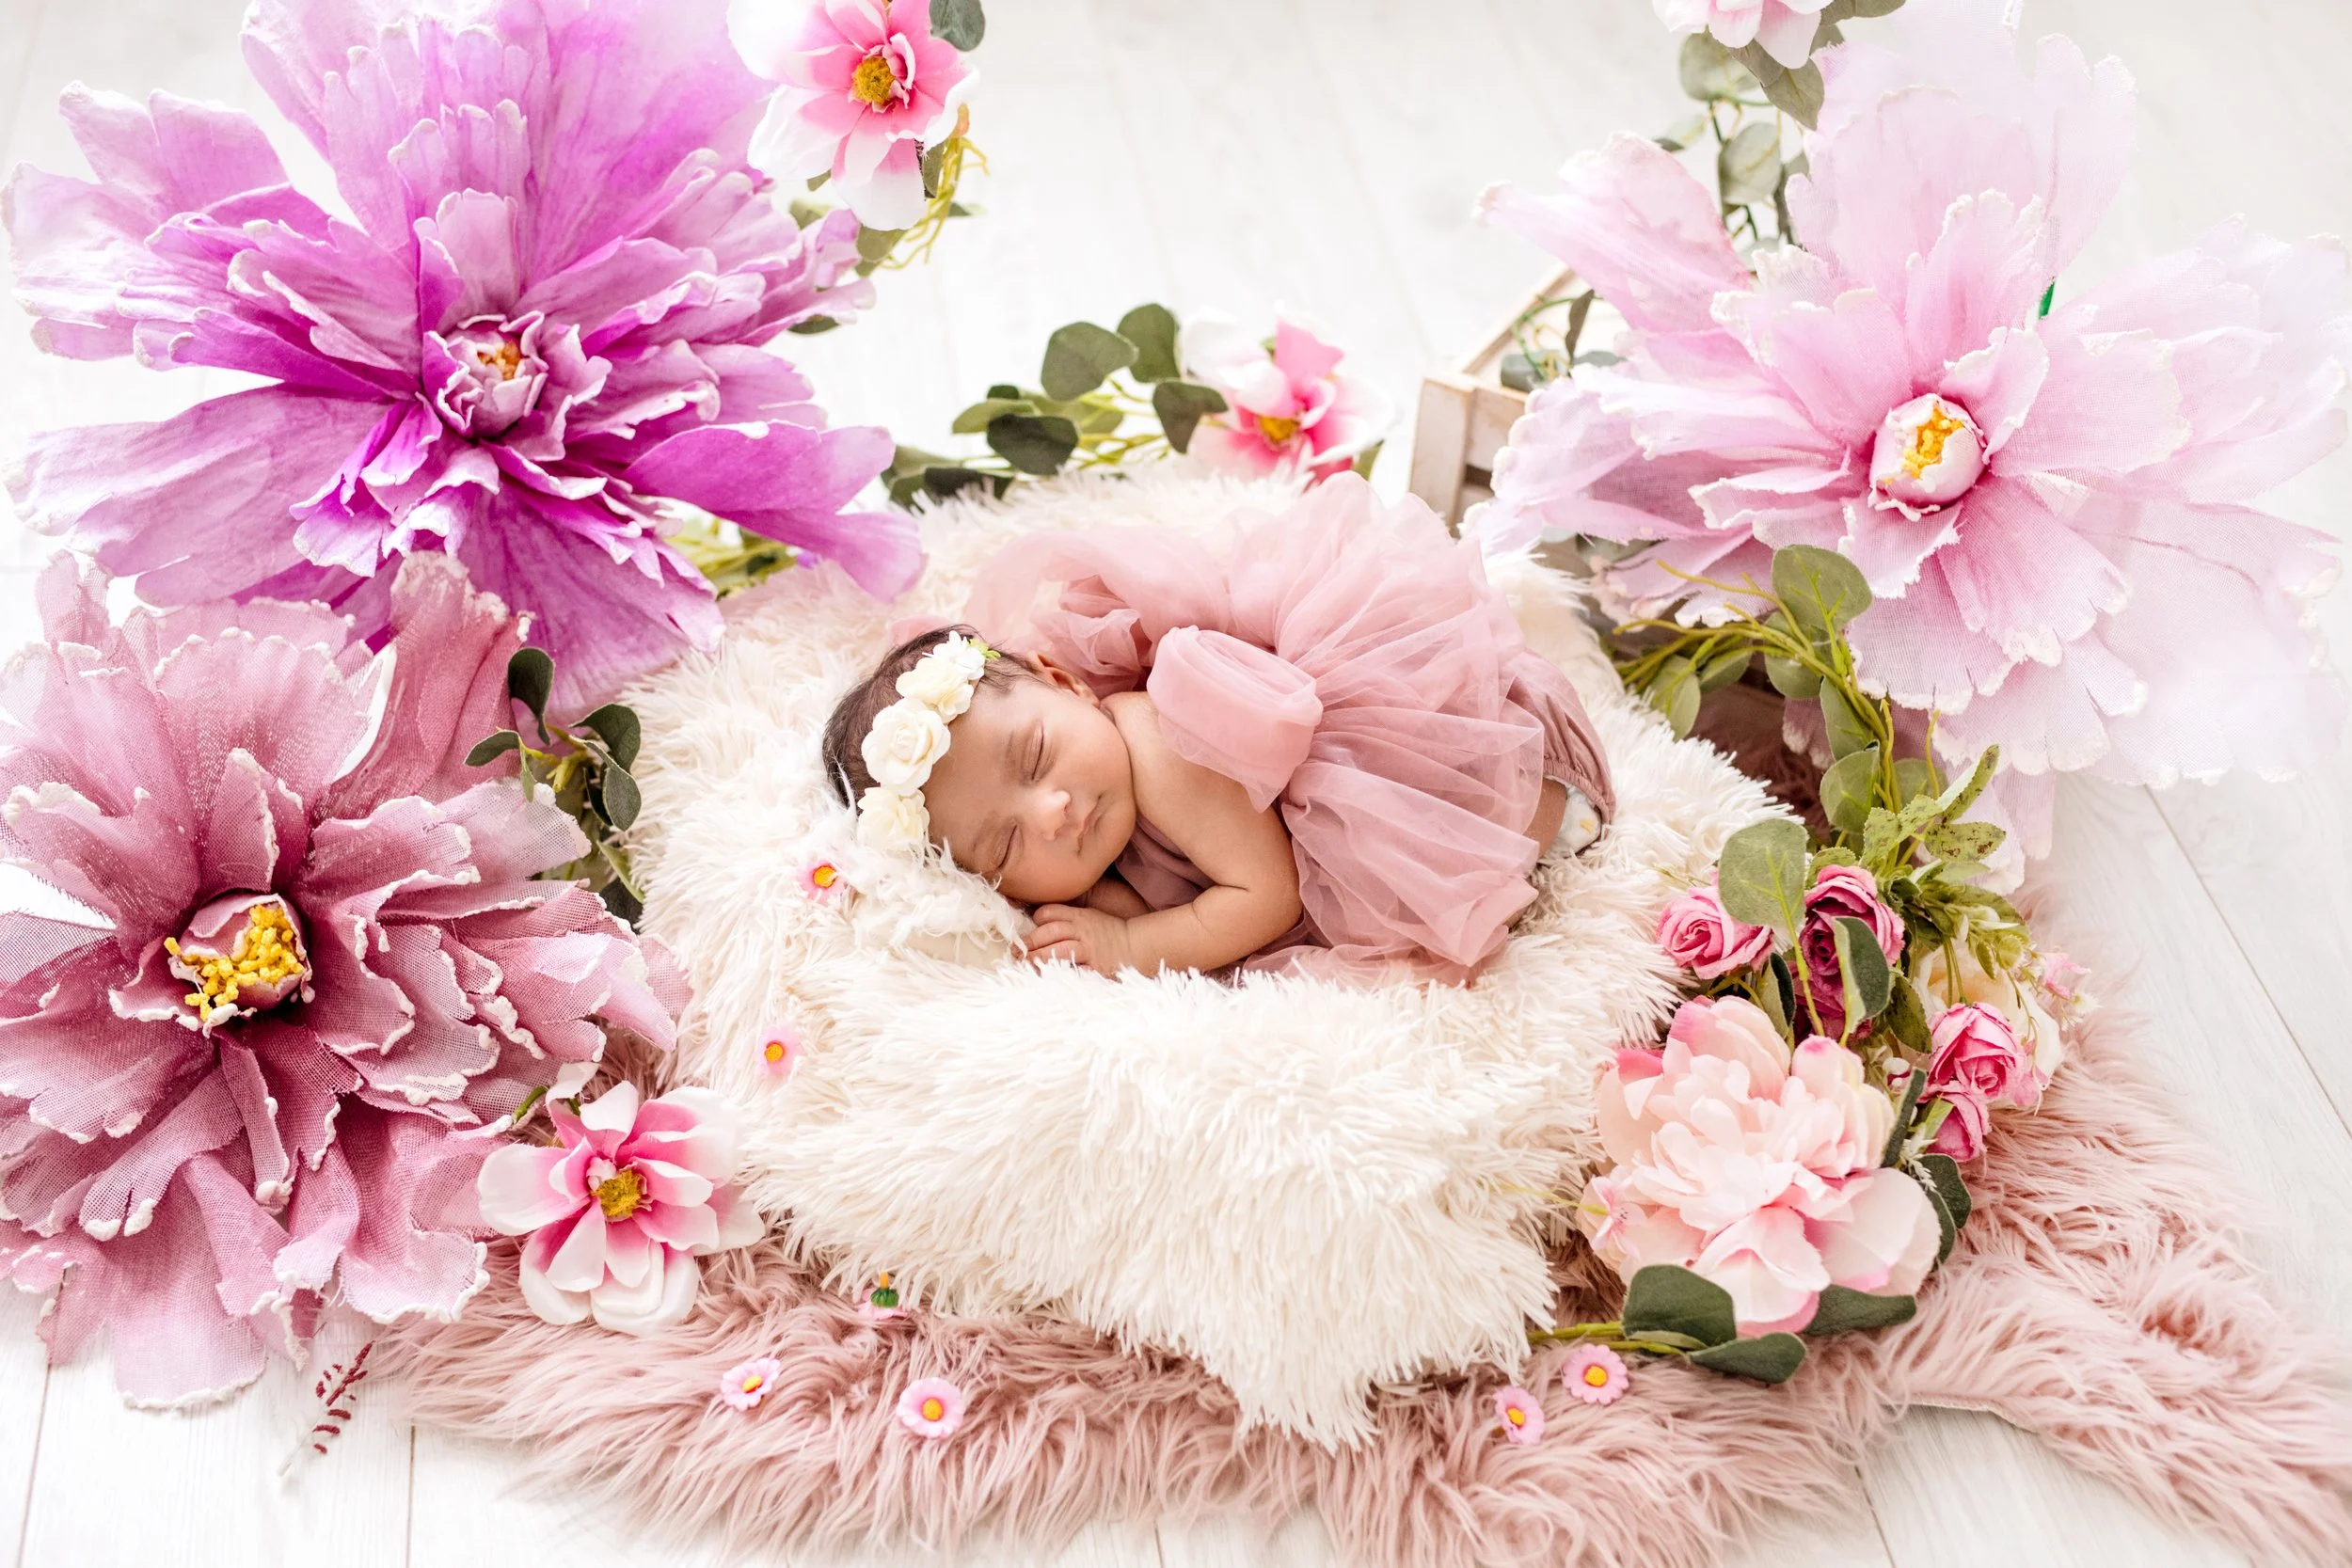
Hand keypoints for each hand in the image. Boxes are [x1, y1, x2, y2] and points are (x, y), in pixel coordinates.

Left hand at [1023, 903, 1137, 975]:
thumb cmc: (1108, 932)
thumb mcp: (1089, 916)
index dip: (1037, 920)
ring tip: (1024, 964)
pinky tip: (1047, 979)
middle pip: (1051, 932)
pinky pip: (1075, 972)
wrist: (1137, 946)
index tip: (1028, 931)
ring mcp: (1089, 950)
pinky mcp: (1096, 968)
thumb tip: (1037, 922)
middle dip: (1030, 942)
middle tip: (1016, 951)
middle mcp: (1083, 931)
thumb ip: (1067, 918)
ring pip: (1058, 951)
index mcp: (1080, 917)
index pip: (1051, 913)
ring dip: (1038, 959)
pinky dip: (1060, 975)